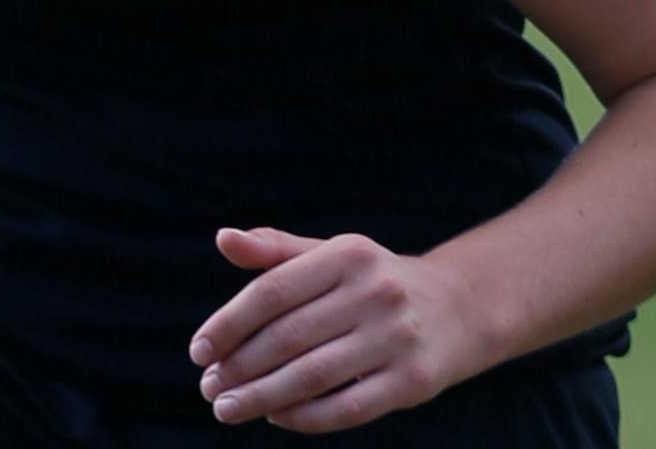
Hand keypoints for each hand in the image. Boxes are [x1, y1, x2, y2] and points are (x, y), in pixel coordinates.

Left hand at [188, 227, 488, 433]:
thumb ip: (275, 250)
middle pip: (288, 337)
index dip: (228, 324)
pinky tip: (275, 417)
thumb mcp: (330, 255)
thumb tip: (223, 238)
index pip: (272, 292)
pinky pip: (347, 408)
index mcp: (347, 254)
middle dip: (239, 367)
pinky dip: (304, 417)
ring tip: (227, 407)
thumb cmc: (372, 281)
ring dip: (261, 397)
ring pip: (312, 376)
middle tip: (208, 388)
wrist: (457, 309)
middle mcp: (375, 292)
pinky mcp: (413, 382)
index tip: (198, 351)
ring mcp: (397, 338)